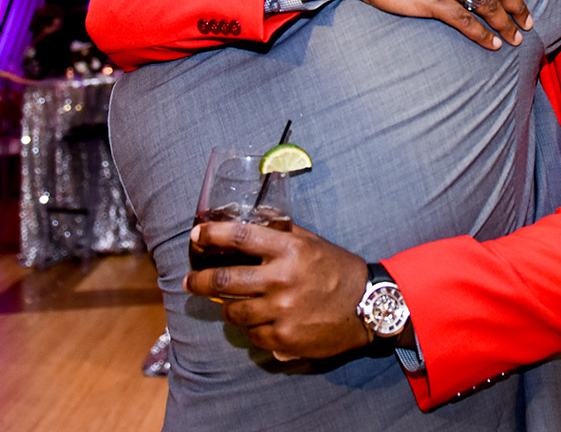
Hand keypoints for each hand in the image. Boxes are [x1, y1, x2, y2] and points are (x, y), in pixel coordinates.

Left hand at [184, 222, 371, 359]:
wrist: (369, 306)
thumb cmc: (339, 270)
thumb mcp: (313, 244)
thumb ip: (282, 234)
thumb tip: (249, 222)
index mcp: (289, 249)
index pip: (239, 237)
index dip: (212, 235)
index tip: (196, 235)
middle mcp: (282, 278)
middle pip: (224, 280)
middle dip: (200, 281)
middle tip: (191, 282)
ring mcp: (282, 310)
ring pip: (233, 312)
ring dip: (230, 308)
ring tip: (234, 305)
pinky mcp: (284, 337)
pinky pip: (252, 334)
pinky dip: (254, 328)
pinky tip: (264, 322)